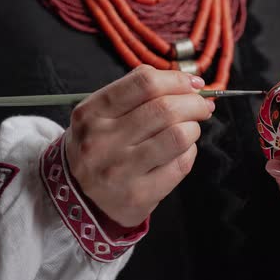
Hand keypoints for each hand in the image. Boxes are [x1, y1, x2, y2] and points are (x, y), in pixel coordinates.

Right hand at [66, 65, 214, 226]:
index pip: (145, 83)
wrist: (78, 199)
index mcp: (92, 113)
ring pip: (178, 136)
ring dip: (193, 128)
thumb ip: (135, 92)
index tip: (193, 84)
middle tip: (202, 107)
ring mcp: (120, 170)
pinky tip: (182, 152)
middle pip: (165, 109)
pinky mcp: (140, 194)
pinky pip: (181, 165)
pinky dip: (189, 152)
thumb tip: (185, 82)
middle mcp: (103, 141)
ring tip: (190, 129)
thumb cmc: (98, 148)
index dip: (178, 80)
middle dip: (194, 103)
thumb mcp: (98, 115)